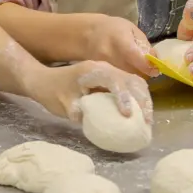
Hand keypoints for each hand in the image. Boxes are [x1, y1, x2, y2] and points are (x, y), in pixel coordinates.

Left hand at [28, 60, 153, 125]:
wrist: (44, 80)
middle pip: (131, 79)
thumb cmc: (51, 92)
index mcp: (93, 70)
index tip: (128, 115)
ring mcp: (109, 71)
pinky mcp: (110, 78)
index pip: (115, 81)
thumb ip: (81, 113)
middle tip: (148, 121)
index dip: (124, 97)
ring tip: (148, 119)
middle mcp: (104, 67)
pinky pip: (130, 85)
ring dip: (144, 99)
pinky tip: (140, 114)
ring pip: (135, 81)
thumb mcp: (64, 105)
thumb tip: (101, 124)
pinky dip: (138, 98)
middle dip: (142, 99)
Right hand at [81, 13, 156, 76]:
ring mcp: (103, 67)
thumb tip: (155, 59)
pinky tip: (125, 76)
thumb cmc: (113, 29)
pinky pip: (115, 83)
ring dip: (134, 79)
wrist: (86, 35)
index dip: (148, 66)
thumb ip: (144, 44)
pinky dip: (123, 82)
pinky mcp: (98, 75)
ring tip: (136, 72)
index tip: (156, 69)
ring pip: (125, 80)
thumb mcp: (132, 29)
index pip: (136, 58)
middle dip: (143, 74)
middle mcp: (110, 56)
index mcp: (120, 41)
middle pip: (132, 73)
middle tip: (147, 70)